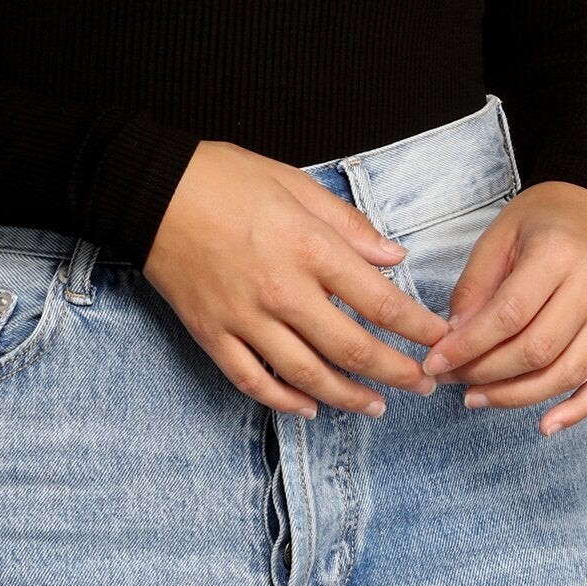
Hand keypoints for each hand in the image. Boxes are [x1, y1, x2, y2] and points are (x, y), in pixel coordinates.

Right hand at [143, 140, 449, 417]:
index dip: (416, 328)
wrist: (148, 190)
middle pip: (351, 348)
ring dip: (347, 397)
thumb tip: (393, 256)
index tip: (439, 340)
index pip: (379, 301)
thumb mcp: (294, 183)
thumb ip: (347, 224)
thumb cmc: (221, 177)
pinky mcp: (211, 333)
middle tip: (422, 386)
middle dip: (395, 373)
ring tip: (375, 407)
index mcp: (308, 248)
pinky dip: (283, 400)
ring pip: (306, 374)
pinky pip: (253, 380)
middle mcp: (281, 291)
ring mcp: (244, 318)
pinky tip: (308, 408)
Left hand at [422, 182, 586, 435]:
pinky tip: (547, 424)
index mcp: (558, 253)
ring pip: (570, 372)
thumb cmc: (544, 219)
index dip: (469, 346)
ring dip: (521, 396)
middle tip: (453, 380)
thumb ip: (476, 286)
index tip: (436, 362)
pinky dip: (579, 409)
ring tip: (480, 399)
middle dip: (488, 373)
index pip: (509, 314)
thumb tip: (456, 339)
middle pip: (539, 349)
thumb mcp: (499, 235)